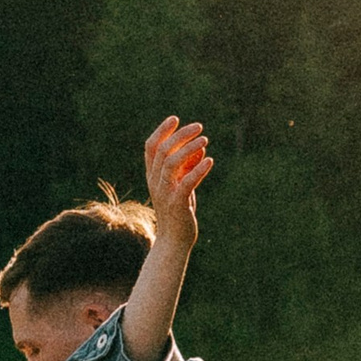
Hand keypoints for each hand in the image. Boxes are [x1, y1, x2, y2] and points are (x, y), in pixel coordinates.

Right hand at [143, 115, 211, 249]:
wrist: (174, 242)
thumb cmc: (178, 213)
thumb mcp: (181, 186)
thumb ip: (188, 168)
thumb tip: (202, 150)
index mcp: (153, 176)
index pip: (151, 147)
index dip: (162, 131)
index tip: (175, 119)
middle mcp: (155, 181)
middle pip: (163, 150)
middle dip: (181, 135)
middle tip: (199, 127)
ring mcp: (164, 192)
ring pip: (171, 162)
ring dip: (189, 148)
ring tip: (205, 140)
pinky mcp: (177, 203)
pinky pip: (186, 182)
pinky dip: (198, 169)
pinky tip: (210, 161)